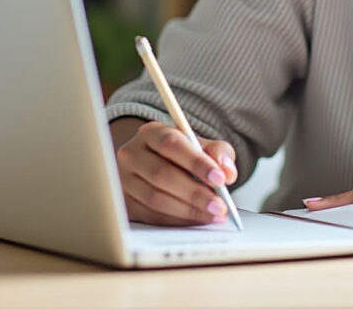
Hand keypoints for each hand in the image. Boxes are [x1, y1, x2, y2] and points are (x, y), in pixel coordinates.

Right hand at [114, 121, 237, 225]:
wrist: (157, 165)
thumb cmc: (181, 155)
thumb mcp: (202, 146)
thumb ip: (219, 153)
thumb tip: (228, 172)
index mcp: (150, 133)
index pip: (171, 144)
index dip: (196, 162)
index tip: (220, 178)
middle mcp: (131, 154)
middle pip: (161, 174)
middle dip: (195, 193)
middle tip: (220, 205)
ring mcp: (124, 180)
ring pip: (155, 198)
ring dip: (188, 210)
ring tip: (213, 214)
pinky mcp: (125, 204)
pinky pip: (152, 216)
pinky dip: (178, 221)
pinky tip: (197, 220)